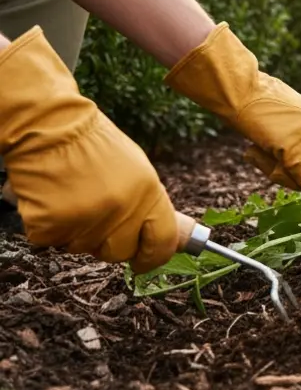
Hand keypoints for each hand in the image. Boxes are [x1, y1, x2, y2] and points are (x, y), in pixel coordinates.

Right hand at [0, 29, 178, 273]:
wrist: (49, 125)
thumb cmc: (93, 144)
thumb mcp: (137, 170)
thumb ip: (146, 205)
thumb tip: (158, 237)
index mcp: (148, 194)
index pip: (162, 242)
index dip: (154, 257)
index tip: (145, 263)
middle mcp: (121, 210)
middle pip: (120, 252)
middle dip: (110, 243)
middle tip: (96, 217)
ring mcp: (86, 219)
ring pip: (83, 248)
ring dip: (76, 232)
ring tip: (72, 198)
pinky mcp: (51, 225)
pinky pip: (52, 241)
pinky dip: (48, 227)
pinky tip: (51, 200)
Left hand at [164, 23, 300, 201]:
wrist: (230, 91)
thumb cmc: (264, 112)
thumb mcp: (290, 145)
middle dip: (293, 175)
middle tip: (278, 163)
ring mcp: (298, 137)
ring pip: (295, 171)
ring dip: (275, 168)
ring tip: (261, 152)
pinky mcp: (279, 140)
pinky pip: (279, 163)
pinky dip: (265, 161)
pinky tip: (254, 150)